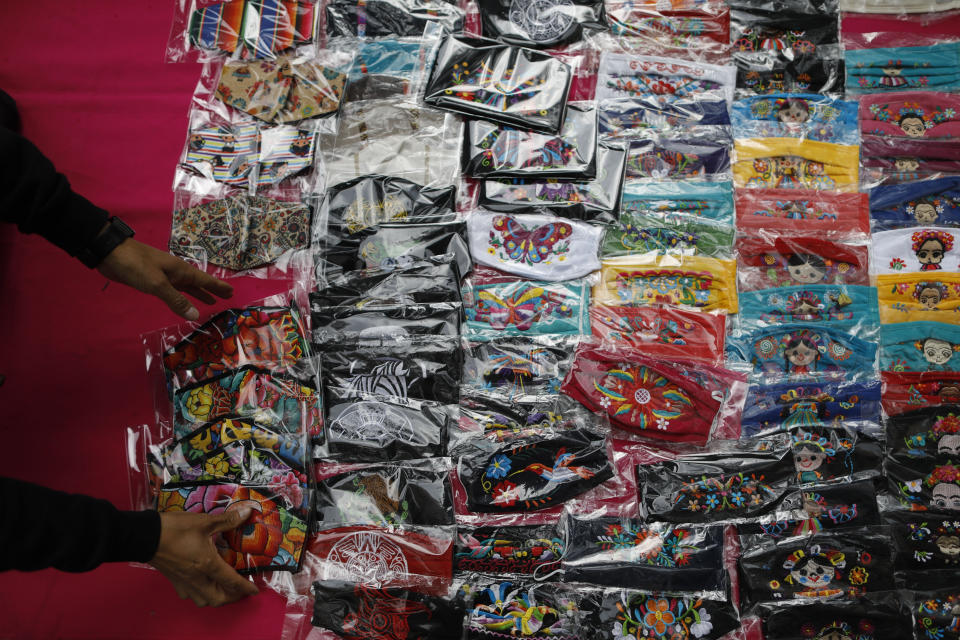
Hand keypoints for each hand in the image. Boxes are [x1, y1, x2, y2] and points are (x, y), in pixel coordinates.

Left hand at [97, 238, 232, 319]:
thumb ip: (176, 300)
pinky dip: (182, 295)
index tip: (231, 292)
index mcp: (180, 270)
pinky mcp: (153, 280)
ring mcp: (164, 275)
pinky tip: (182, 298)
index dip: (217, 287)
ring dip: (198, 293)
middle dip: (211, 290)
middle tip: (225, 297)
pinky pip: (174, 289)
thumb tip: (195, 315)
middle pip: (198, 283)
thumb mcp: (157, 284)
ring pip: (186, 286)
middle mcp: (175, 272)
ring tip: (209, 301)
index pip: (204, 280)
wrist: (111, 253)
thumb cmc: (136, 265)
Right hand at [150, 507, 258, 606]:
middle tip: (241, 589)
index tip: (255, 590)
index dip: (245, 588)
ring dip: (217, 597)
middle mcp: (197, 578)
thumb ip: (227, 520)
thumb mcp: (204, 521)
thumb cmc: (174, 529)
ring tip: (224, 587)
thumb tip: (247, 512)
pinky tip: (203, 583)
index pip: (231, 582)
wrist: (144, 536)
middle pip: (218, 599)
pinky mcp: (174, 581)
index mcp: (207, 565)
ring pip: (204, 600)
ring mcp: (184, 582)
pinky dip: (201, 594)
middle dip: (233, 597)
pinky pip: (191, 595)